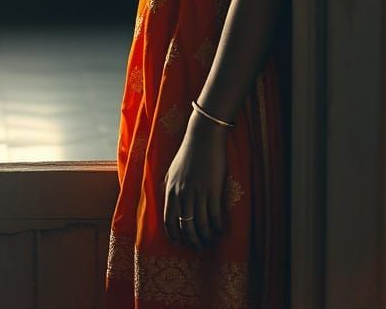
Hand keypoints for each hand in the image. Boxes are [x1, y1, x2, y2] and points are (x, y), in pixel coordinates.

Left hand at [163, 113, 228, 249]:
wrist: (203, 138)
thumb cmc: (187, 153)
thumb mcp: (171, 170)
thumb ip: (168, 186)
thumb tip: (166, 198)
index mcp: (171, 190)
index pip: (169, 220)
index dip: (175, 235)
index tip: (180, 242)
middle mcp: (183, 195)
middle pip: (186, 226)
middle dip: (192, 240)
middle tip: (198, 247)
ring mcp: (198, 193)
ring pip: (200, 224)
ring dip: (205, 237)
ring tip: (209, 241)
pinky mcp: (213, 191)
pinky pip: (214, 216)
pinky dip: (217, 227)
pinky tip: (219, 231)